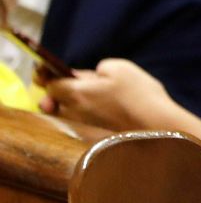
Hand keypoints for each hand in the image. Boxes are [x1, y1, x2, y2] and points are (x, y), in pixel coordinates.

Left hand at [42, 58, 177, 130]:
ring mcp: (83, 125)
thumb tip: (88, 77)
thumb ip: (96, 70)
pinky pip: (79, 122)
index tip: (42, 71)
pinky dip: (81, 115)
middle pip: (53, 103)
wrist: (156, 125)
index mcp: (76, 92)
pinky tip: (96, 111)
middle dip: (54, 94)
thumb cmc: (138, 93)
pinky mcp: (94, 135)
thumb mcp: (119, 68)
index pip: (49, 85)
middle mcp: (74, 111)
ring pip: (65, 113)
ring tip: (80, 98)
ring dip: (67, 105)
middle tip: (64, 85)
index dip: (45, 76)